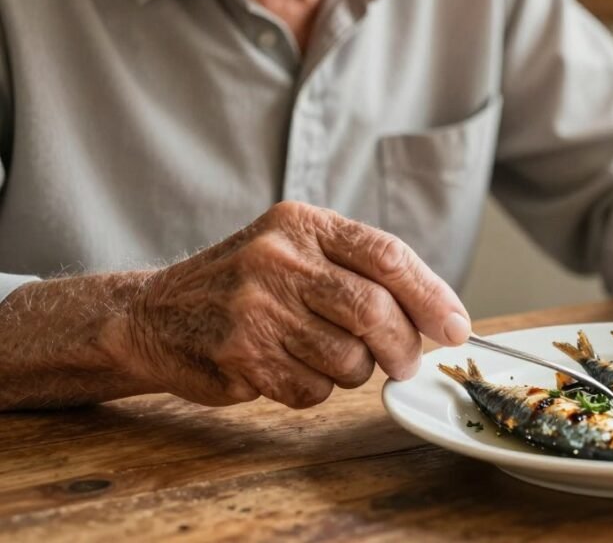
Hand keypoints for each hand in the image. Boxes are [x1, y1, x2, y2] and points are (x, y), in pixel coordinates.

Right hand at [123, 201, 470, 407]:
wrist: (152, 314)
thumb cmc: (245, 284)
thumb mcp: (295, 249)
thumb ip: (360, 270)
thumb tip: (439, 317)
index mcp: (302, 224)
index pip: (387, 256)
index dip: (432, 296)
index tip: (457, 327)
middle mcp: (278, 259)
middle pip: (375, 309)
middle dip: (404, 345)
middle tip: (406, 362)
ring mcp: (255, 307)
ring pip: (349, 358)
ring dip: (352, 371)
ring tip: (325, 356)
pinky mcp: (239, 355)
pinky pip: (312, 390)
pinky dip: (315, 390)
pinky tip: (287, 368)